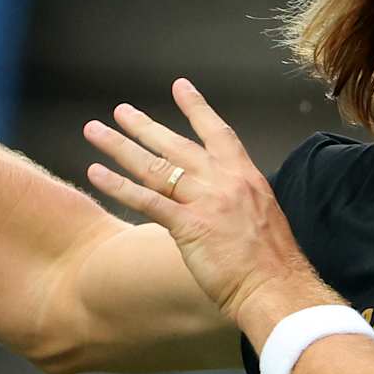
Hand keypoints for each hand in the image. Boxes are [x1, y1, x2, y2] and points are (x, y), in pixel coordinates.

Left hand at [82, 79, 325, 333]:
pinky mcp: (188, 226)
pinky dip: (119, 186)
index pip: (217, 132)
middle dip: (144, 126)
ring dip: (120, 146)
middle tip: (120, 111)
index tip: (179, 87)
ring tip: (95, 132)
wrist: (278, 287)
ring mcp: (205, 201)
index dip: (196, 108)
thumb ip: (238, 199)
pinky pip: (147, 200)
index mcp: (245, 176)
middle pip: (176, 145)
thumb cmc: (274, 262)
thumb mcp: (263, 215)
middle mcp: (223, 181)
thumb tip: (222, 199)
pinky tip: (96, 173)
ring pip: (155, 166)